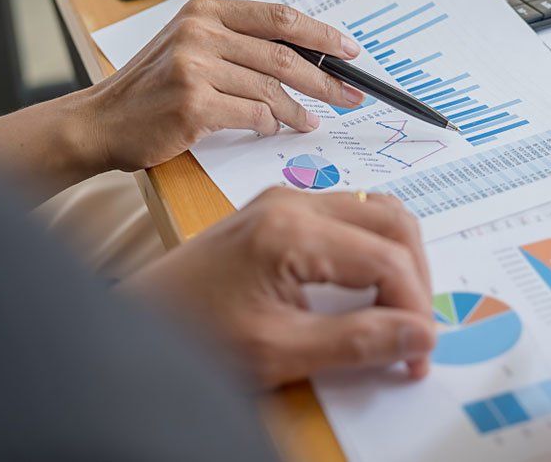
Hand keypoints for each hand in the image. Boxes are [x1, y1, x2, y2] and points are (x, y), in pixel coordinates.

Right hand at [82, 0, 363, 171]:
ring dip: (298, 111)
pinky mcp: (194, 105)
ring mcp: (195, 68)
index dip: (321, 35)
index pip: (279, 17)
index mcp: (205, 12)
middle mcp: (200, 33)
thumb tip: (303, 54)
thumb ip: (238, 41)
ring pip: (271, 89)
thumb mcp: (191, 46)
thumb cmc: (152, 87)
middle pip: (284, 55)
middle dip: (325, 79)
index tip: (349, 51)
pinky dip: (269, 125)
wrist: (101, 121)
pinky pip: (253, 115)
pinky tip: (272, 130)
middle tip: (351, 94)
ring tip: (312, 121)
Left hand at [124, 189, 434, 385]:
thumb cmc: (189, 334)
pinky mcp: (280, 210)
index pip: (387, 258)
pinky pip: (351, 215)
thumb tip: (419, 337)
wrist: (131, 323)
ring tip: (397, 312)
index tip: (417, 352)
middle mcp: (293, 201)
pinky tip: (368, 289)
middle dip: (417, 278)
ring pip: (378, 211)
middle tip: (416, 332)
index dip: (414, 307)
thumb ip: (356, 342)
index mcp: (291, 229)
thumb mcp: (277, 350)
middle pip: (394, 221)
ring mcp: (286, 200)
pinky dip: (375, 249)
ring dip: (400, 260)